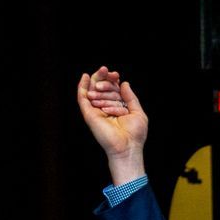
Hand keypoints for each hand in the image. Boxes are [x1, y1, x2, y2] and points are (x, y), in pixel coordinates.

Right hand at [77, 67, 149, 182]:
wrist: (127, 147)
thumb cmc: (134, 134)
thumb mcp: (137, 112)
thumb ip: (130, 98)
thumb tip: (124, 83)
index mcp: (117, 108)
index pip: (112, 90)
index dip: (113, 81)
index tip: (116, 75)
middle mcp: (105, 108)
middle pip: (102, 88)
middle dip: (106, 79)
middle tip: (110, 73)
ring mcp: (96, 111)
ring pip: (93, 91)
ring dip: (99, 81)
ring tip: (103, 73)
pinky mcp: (89, 114)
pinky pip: (82, 98)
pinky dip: (82, 86)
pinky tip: (85, 76)